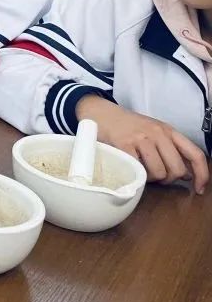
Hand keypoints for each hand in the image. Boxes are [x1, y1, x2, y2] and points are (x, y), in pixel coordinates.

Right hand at [77, 95, 207, 192]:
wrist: (101, 112)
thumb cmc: (128, 126)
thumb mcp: (153, 131)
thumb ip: (170, 149)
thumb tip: (186, 174)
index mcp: (169, 131)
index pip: (195, 154)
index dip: (202, 175)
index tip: (199, 188)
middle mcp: (158, 133)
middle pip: (177, 169)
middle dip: (168, 179)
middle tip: (157, 176)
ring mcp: (141, 139)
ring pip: (159, 173)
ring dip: (151, 179)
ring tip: (141, 171)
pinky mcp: (125, 145)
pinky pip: (139, 170)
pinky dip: (136, 174)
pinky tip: (130, 167)